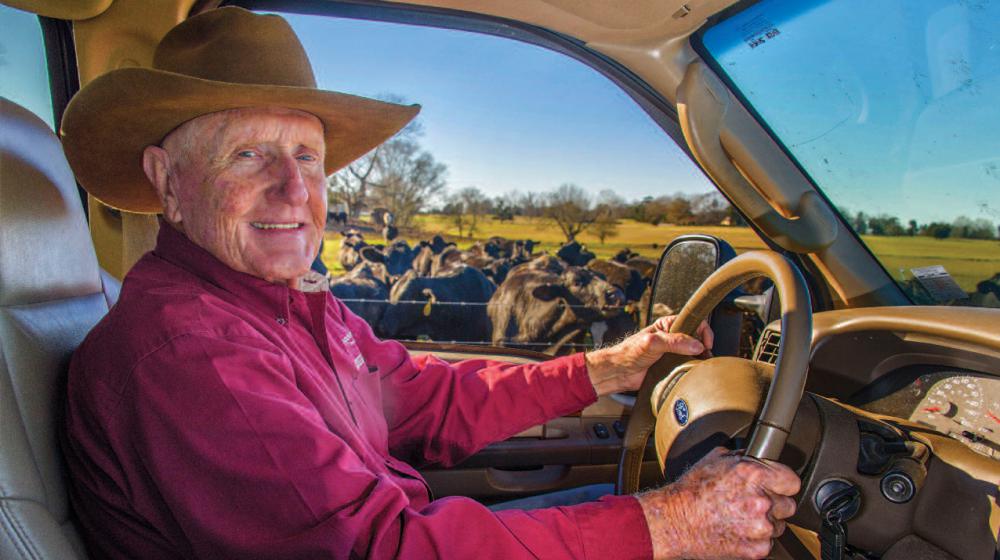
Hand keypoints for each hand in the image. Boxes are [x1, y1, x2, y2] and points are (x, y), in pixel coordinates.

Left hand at [585, 315, 713, 395]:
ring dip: (699, 359)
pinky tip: (691, 372)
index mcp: (668, 325)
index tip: (705, 344)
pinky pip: (688, 366)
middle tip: (704, 357)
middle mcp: (673, 337)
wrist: (619, 372)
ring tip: (699, 365)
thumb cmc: (629, 353)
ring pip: (694, 353)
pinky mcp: (672, 366)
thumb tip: (696, 345)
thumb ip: (674, 342)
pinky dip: (692, 369)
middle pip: (697, 338)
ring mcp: (673, 352)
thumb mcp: (652, 343)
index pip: (694, 322)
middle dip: (704, 347)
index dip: (704, 332)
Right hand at [637, 448, 800, 559]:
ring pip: (778, 525)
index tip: (776, 486)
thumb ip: (743, 457)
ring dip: (765, 522)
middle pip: (788, 505)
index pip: (792, 481)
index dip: (782, 483)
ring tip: (741, 517)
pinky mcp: (756, 549)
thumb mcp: (715, 459)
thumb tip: (756, 455)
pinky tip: (737, 530)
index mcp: (753, 475)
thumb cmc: (691, 491)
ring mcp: (760, 528)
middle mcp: (761, 501)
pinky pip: (767, 543)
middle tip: (752, 503)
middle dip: (774, 503)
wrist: (674, 521)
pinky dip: (756, 539)